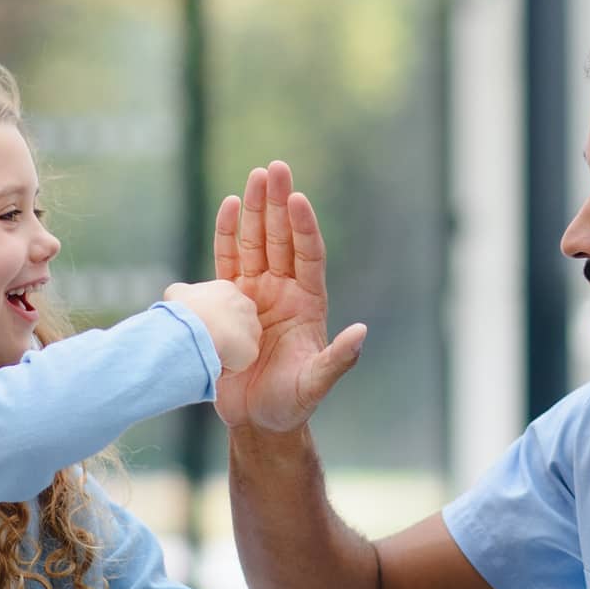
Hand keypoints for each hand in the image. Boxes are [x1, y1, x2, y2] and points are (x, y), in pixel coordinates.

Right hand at [163, 279, 260, 371]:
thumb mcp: (176, 293)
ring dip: (226, 349)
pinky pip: (238, 362)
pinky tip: (213, 361)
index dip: (210, 317)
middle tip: (205, 340)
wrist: (196, 329)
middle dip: (222, 332)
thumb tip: (183, 300)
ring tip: (208, 351)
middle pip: (236, 323)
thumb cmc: (185, 310)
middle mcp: (245, 305)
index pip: (223, 305)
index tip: (199, 326)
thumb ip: (184, 294)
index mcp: (227, 290)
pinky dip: (226, 366)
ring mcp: (252, 327)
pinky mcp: (252, 349)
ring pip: (240, 343)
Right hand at [211, 160, 368, 430]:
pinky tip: (230, 206)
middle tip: (276, 168)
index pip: (308, 256)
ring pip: (255, 243)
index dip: (304, 228)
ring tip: (255, 176)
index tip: (299, 199)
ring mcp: (255, 293)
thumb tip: (361, 333)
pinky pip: (227, 261)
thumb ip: (338, 360)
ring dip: (255, 210)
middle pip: (281, 239)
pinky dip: (227, 234)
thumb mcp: (316, 384)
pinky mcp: (227, 301)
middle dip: (279, 204)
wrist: (255, 420)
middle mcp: (283, 291)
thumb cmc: (291, 404)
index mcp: (308, 303)